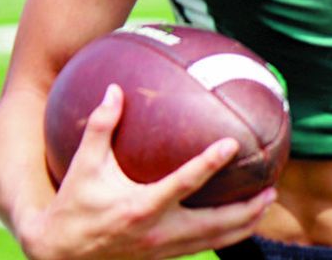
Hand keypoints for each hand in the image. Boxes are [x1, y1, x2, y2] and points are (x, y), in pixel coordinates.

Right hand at [20, 85, 275, 259]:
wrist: (59, 256)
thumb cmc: (73, 206)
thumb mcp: (83, 167)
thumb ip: (100, 127)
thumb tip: (115, 89)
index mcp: (141, 207)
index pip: (183, 184)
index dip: (209, 164)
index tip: (231, 145)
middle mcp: (158, 231)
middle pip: (214, 223)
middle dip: (246, 208)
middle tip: (271, 186)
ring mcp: (163, 248)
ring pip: (215, 240)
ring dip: (245, 223)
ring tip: (269, 201)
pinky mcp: (164, 256)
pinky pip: (204, 246)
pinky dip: (228, 234)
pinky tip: (244, 219)